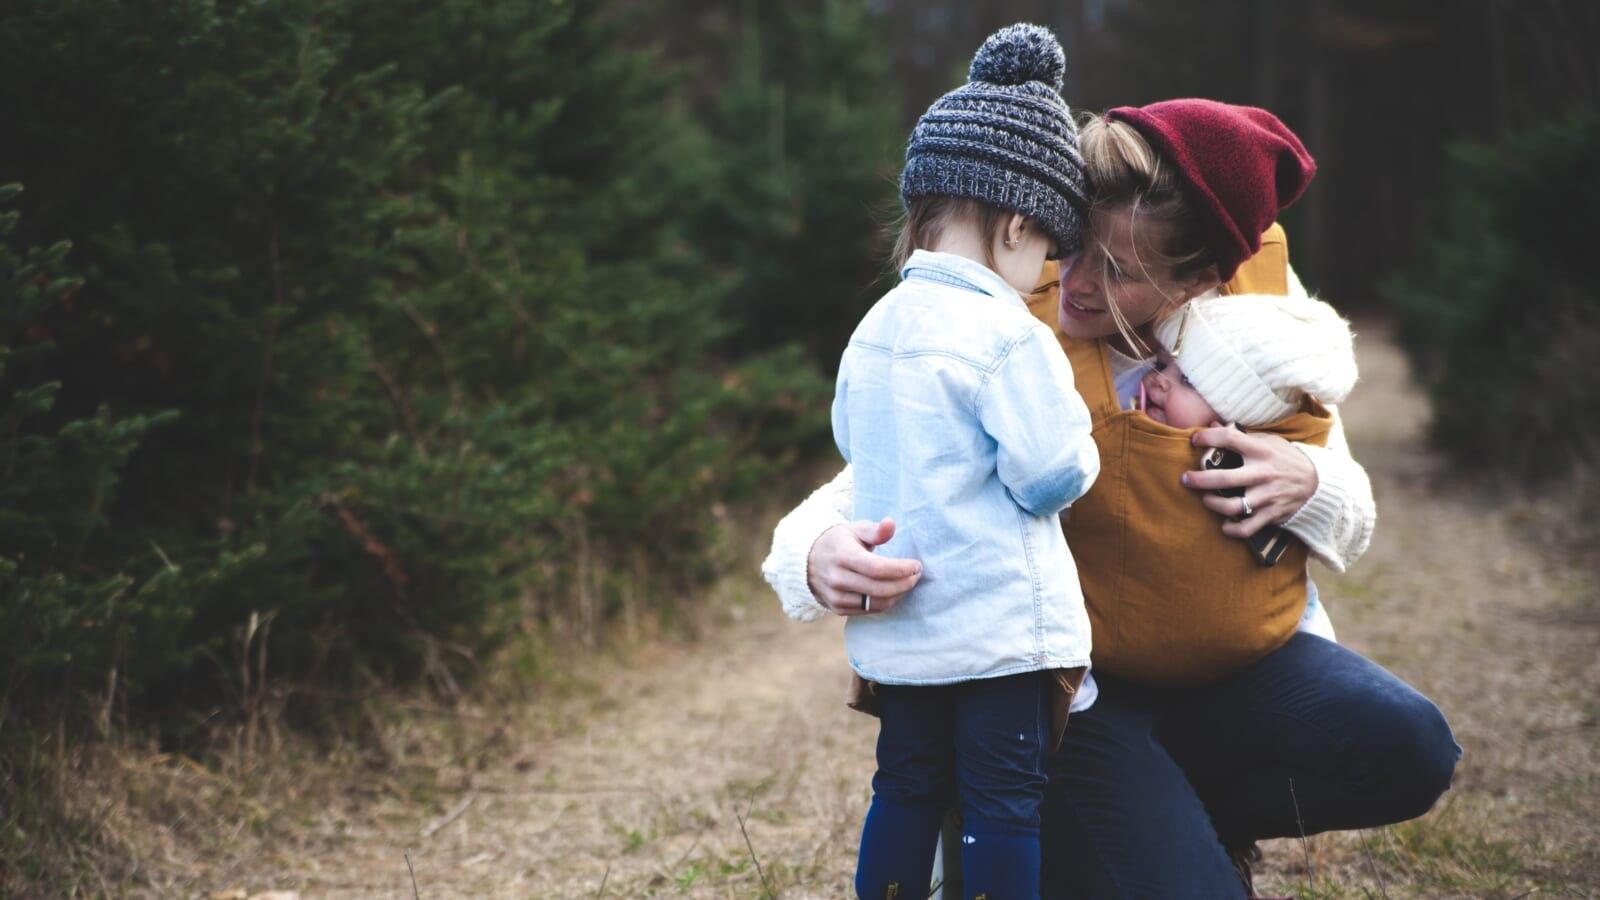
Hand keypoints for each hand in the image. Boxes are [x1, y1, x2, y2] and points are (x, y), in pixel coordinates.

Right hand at [807, 517, 922, 616]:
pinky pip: (869, 610)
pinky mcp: (838, 609)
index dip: (900, 569)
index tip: (916, 565)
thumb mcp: (854, 530)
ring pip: (877, 603)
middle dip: (905, 583)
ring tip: (908, 583)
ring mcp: (836, 596)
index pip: (877, 568)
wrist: (808, 561)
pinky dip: (886, 602)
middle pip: (880, 589)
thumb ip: (875, 530)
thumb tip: (891, 524)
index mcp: (843, 556)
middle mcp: (838, 578)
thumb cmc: (839, 542)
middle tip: (917, 575)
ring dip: (898, 595)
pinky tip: (893, 591)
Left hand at [1183, 427, 1317, 537]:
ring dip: (1213, 505)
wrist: (1317, 482)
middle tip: (1185, 479)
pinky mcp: (1272, 514)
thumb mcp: (1269, 441)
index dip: (1208, 437)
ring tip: (1206, 500)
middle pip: (1224, 479)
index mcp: (1261, 451)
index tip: (1194, 439)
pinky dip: (1233, 529)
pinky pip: (1247, 527)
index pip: (1230, 439)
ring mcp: (1267, 496)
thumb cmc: (1286, 458)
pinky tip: (1224, 525)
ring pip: (1232, 506)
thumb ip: (1241, 435)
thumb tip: (1213, 423)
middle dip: (1199, 480)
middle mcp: (1262, 473)